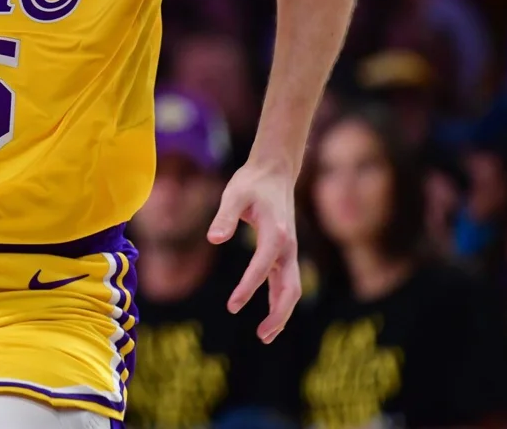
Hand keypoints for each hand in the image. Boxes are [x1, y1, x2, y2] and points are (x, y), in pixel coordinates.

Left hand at [207, 158, 301, 343]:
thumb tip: (214, 239)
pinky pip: (286, 283)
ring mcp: (289, 251)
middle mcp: (288, 246)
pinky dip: (280, 302)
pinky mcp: (285, 253)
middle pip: (290, 288)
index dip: (247, 288)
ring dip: (282, 314)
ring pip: (292, 289)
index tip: (232, 305)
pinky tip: (269, 318)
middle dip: (278, 314)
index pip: (261, 267)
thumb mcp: (234, 194)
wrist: (274, 171)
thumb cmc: (251, 182)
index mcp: (276, 233)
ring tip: (265, 336)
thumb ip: (225, 216)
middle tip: (261, 335)